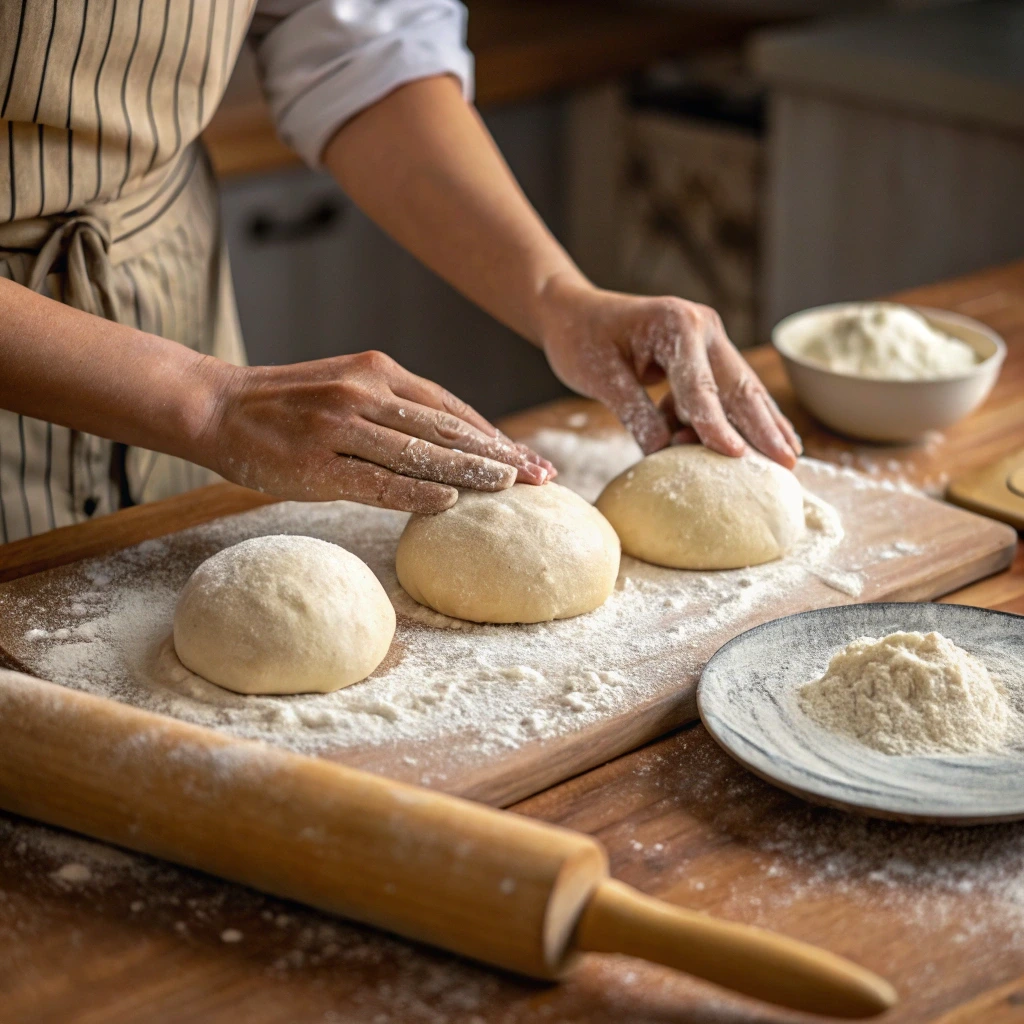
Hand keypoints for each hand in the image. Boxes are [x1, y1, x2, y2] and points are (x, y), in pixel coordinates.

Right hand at [200, 350, 554, 513]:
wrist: (218, 406)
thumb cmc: (289, 405)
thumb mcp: (347, 388)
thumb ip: (395, 409)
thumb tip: (450, 445)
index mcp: (378, 372)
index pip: (452, 407)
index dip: (496, 435)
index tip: (530, 457)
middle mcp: (365, 392)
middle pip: (447, 427)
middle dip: (500, 454)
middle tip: (542, 476)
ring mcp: (340, 426)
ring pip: (420, 451)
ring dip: (471, 470)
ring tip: (511, 487)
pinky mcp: (317, 463)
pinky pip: (376, 479)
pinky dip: (416, 489)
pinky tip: (451, 500)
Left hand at [538, 275, 800, 467]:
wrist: (573, 312)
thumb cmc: (581, 339)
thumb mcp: (601, 377)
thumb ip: (634, 413)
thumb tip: (663, 453)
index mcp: (677, 324)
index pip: (700, 386)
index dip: (716, 425)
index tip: (735, 456)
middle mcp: (703, 327)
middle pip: (738, 386)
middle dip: (764, 427)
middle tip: (787, 464)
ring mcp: (709, 339)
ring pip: (742, 389)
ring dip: (764, 424)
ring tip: (789, 459)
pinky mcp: (705, 355)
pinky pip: (727, 391)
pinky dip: (742, 418)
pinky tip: (767, 443)